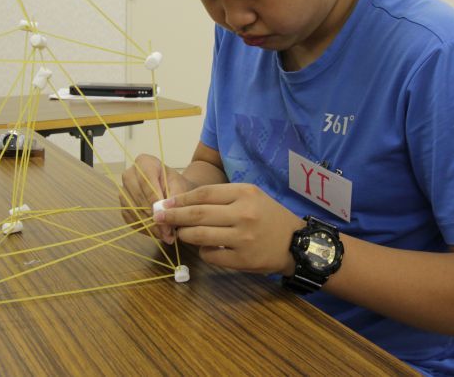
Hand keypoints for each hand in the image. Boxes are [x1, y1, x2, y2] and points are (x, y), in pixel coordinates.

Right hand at [120, 153, 197, 242]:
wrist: (172, 189)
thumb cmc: (176, 185)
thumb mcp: (180, 187)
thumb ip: (174, 200)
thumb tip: (165, 215)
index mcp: (144, 162)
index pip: (146, 182)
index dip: (154, 199)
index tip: (164, 214)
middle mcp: (129, 174)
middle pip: (137, 197)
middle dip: (153, 216)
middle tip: (167, 231)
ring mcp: (124, 190)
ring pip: (132, 209)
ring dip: (149, 225)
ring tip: (165, 235)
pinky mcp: (123, 205)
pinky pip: (130, 218)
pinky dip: (143, 228)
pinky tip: (157, 233)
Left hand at [154, 183, 304, 274]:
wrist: (296, 243)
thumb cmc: (268, 216)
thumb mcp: (251, 196)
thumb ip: (222, 198)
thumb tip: (184, 203)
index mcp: (244, 194)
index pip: (203, 194)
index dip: (181, 199)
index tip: (166, 203)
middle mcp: (243, 214)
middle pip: (197, 214)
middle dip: (173, 216)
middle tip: (157, 216)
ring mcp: (242, 238)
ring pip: (200, 236)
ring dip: (184, 235)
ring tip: (179, 233)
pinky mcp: (242, 260)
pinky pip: (211, 255)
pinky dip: (202, 252)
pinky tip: (204, 248)